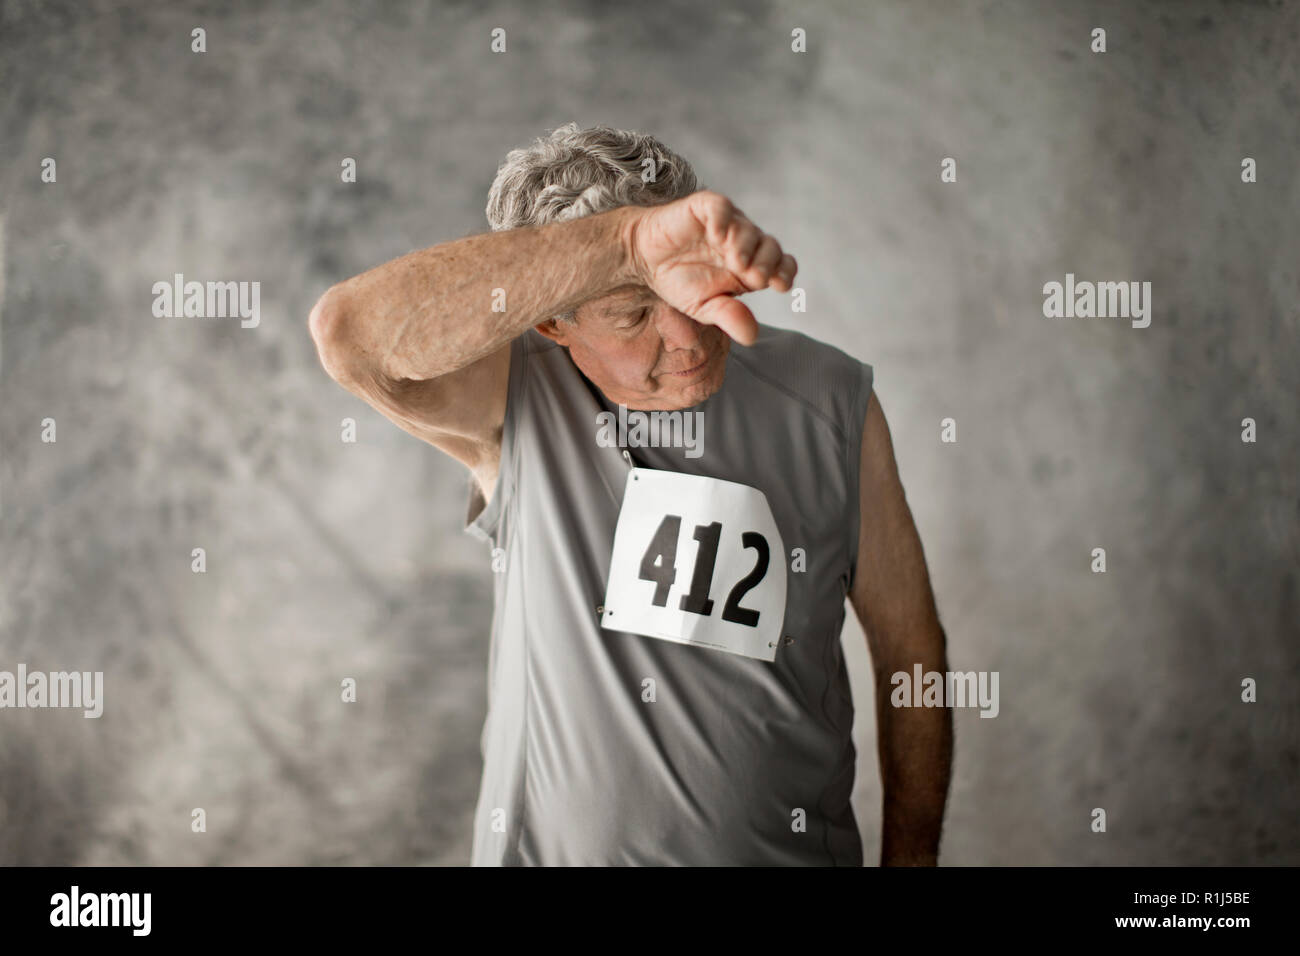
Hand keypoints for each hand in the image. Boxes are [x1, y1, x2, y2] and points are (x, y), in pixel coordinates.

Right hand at [623, 190, 796, 345]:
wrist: (645, 260)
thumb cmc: (680, 282)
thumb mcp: (704, 306)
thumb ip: (728, 316)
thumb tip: (752, 337)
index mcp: (750, 267)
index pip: (781, 265)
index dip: (783, 272)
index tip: (779, 285)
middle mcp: (745, 243)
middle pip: (771, 247)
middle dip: (767, 262)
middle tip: (755, 277)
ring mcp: (727, 223)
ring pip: (748, 229)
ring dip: (745, 245)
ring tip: (734, 261)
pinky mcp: (706, 207)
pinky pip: (721, 208)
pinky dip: (722, 220)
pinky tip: (716, 235)